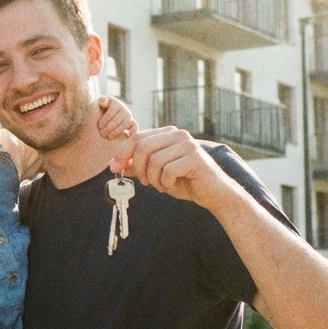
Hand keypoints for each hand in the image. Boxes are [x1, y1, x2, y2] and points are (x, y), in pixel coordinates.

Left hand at [96, 96, 136, 138]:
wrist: (104, 116)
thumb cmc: (100, 110)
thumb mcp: (99, 104)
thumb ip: (101, 101)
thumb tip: (103, 104)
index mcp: (115, 103)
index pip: (112, 110)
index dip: (106, 118)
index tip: (99, 125)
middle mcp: (124, 109)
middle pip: (118, 118)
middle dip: (110, 127)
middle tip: (102, 133)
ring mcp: (129, 116)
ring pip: (126, 123)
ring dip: (117, 131)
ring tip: (109, 137)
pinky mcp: (133, 123)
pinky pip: (135, 127)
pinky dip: (132, 131)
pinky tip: (125, 137)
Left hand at [110, 126, 237, 209]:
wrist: (214, 194)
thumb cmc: (185, 182)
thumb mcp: (156, 174)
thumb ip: (139, 167)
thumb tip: (116, 164)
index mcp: (168, 134)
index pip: (137, 137)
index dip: (122, 153)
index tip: (114, 168)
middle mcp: (178, 134)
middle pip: (142, 147)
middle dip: (138, 168)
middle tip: (144, 183)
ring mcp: (187, 144)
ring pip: (154, 160)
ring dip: (153, 179)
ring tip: (162, 185)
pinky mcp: (195, 157)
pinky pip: (168, 170)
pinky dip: (166, 183)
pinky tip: (172, 186)